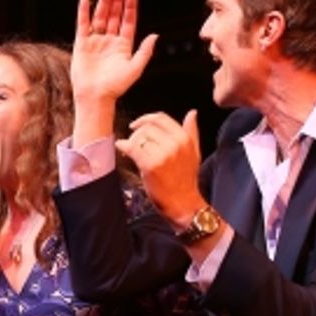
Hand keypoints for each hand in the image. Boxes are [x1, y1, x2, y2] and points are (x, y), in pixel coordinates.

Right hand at [71, 0, 157, 104]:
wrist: (95, 97)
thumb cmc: (116, 86)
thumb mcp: (135, 68)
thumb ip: (145, 51)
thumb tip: (155, 35)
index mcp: (123, 46)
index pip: (128, 22)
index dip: (130, 8)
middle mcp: (109, 41)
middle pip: (114, 16)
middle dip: (117, 2)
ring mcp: (95, 41)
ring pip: (100, 17)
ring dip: (103, 3)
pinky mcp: (82, 44)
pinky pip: (83, 24)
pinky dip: (84, 12)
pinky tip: (86, 0)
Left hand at [116, 110, 207, 225]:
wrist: (183, 202)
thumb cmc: (185, 179)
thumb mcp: (193, 152)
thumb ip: (191, 131)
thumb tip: (192, 113)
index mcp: (184, 138)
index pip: (161, 118)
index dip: (145, 119)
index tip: (136, 125)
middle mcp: (175, 143)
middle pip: (147, 127)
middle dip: (136, 134)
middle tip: (133, 143)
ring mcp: (163, 154)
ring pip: (139, 138)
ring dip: (131, 143)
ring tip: (131, 152)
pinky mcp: (151, 165)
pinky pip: (133, 148)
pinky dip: (124, 147)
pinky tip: (122, 148)